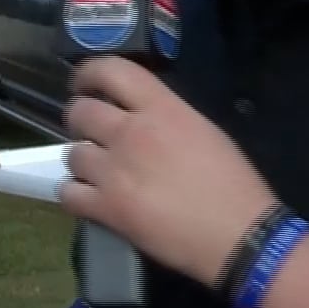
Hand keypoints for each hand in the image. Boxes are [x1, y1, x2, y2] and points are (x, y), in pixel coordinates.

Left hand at [61, 55, 279, 287]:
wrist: (241, 237)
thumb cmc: (234, 185)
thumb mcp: (204, 131)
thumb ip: (165, 117)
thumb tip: (136, 115)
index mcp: (163, 109)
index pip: (112, 69)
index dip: (88, 73)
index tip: (84, 86)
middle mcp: (132, 133)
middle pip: (80, 111)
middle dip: (81, 122)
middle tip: (93, 135)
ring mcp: (115, 171)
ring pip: (72, 153)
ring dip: (81, 161)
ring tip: (98, 172)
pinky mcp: (107, 208)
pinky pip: (67, 193)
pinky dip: (74, 195)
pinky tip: (89, 198)